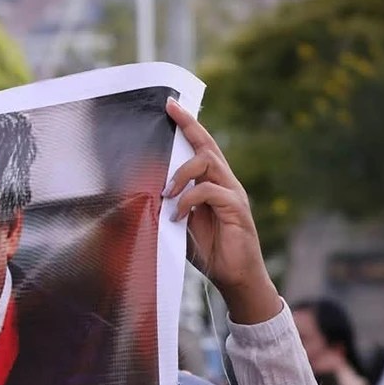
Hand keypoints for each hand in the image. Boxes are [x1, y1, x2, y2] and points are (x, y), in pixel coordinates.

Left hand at [163, 98, 280, 324]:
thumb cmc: (209, 252)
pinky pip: (210, 192)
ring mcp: (233, 195)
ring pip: (208, 164)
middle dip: (189, 127)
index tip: (172, 106)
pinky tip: (177, 216)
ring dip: (181, 174)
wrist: (234, 278)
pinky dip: (189, 200)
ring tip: (166, 193)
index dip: (188, 126)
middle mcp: (226, 183)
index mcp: (213, 184)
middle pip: (208, 146)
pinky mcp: (237, 209)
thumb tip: (146, 192)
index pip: (201, 148)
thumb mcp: (181, 225)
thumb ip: (171, 206)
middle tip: (170, 111)